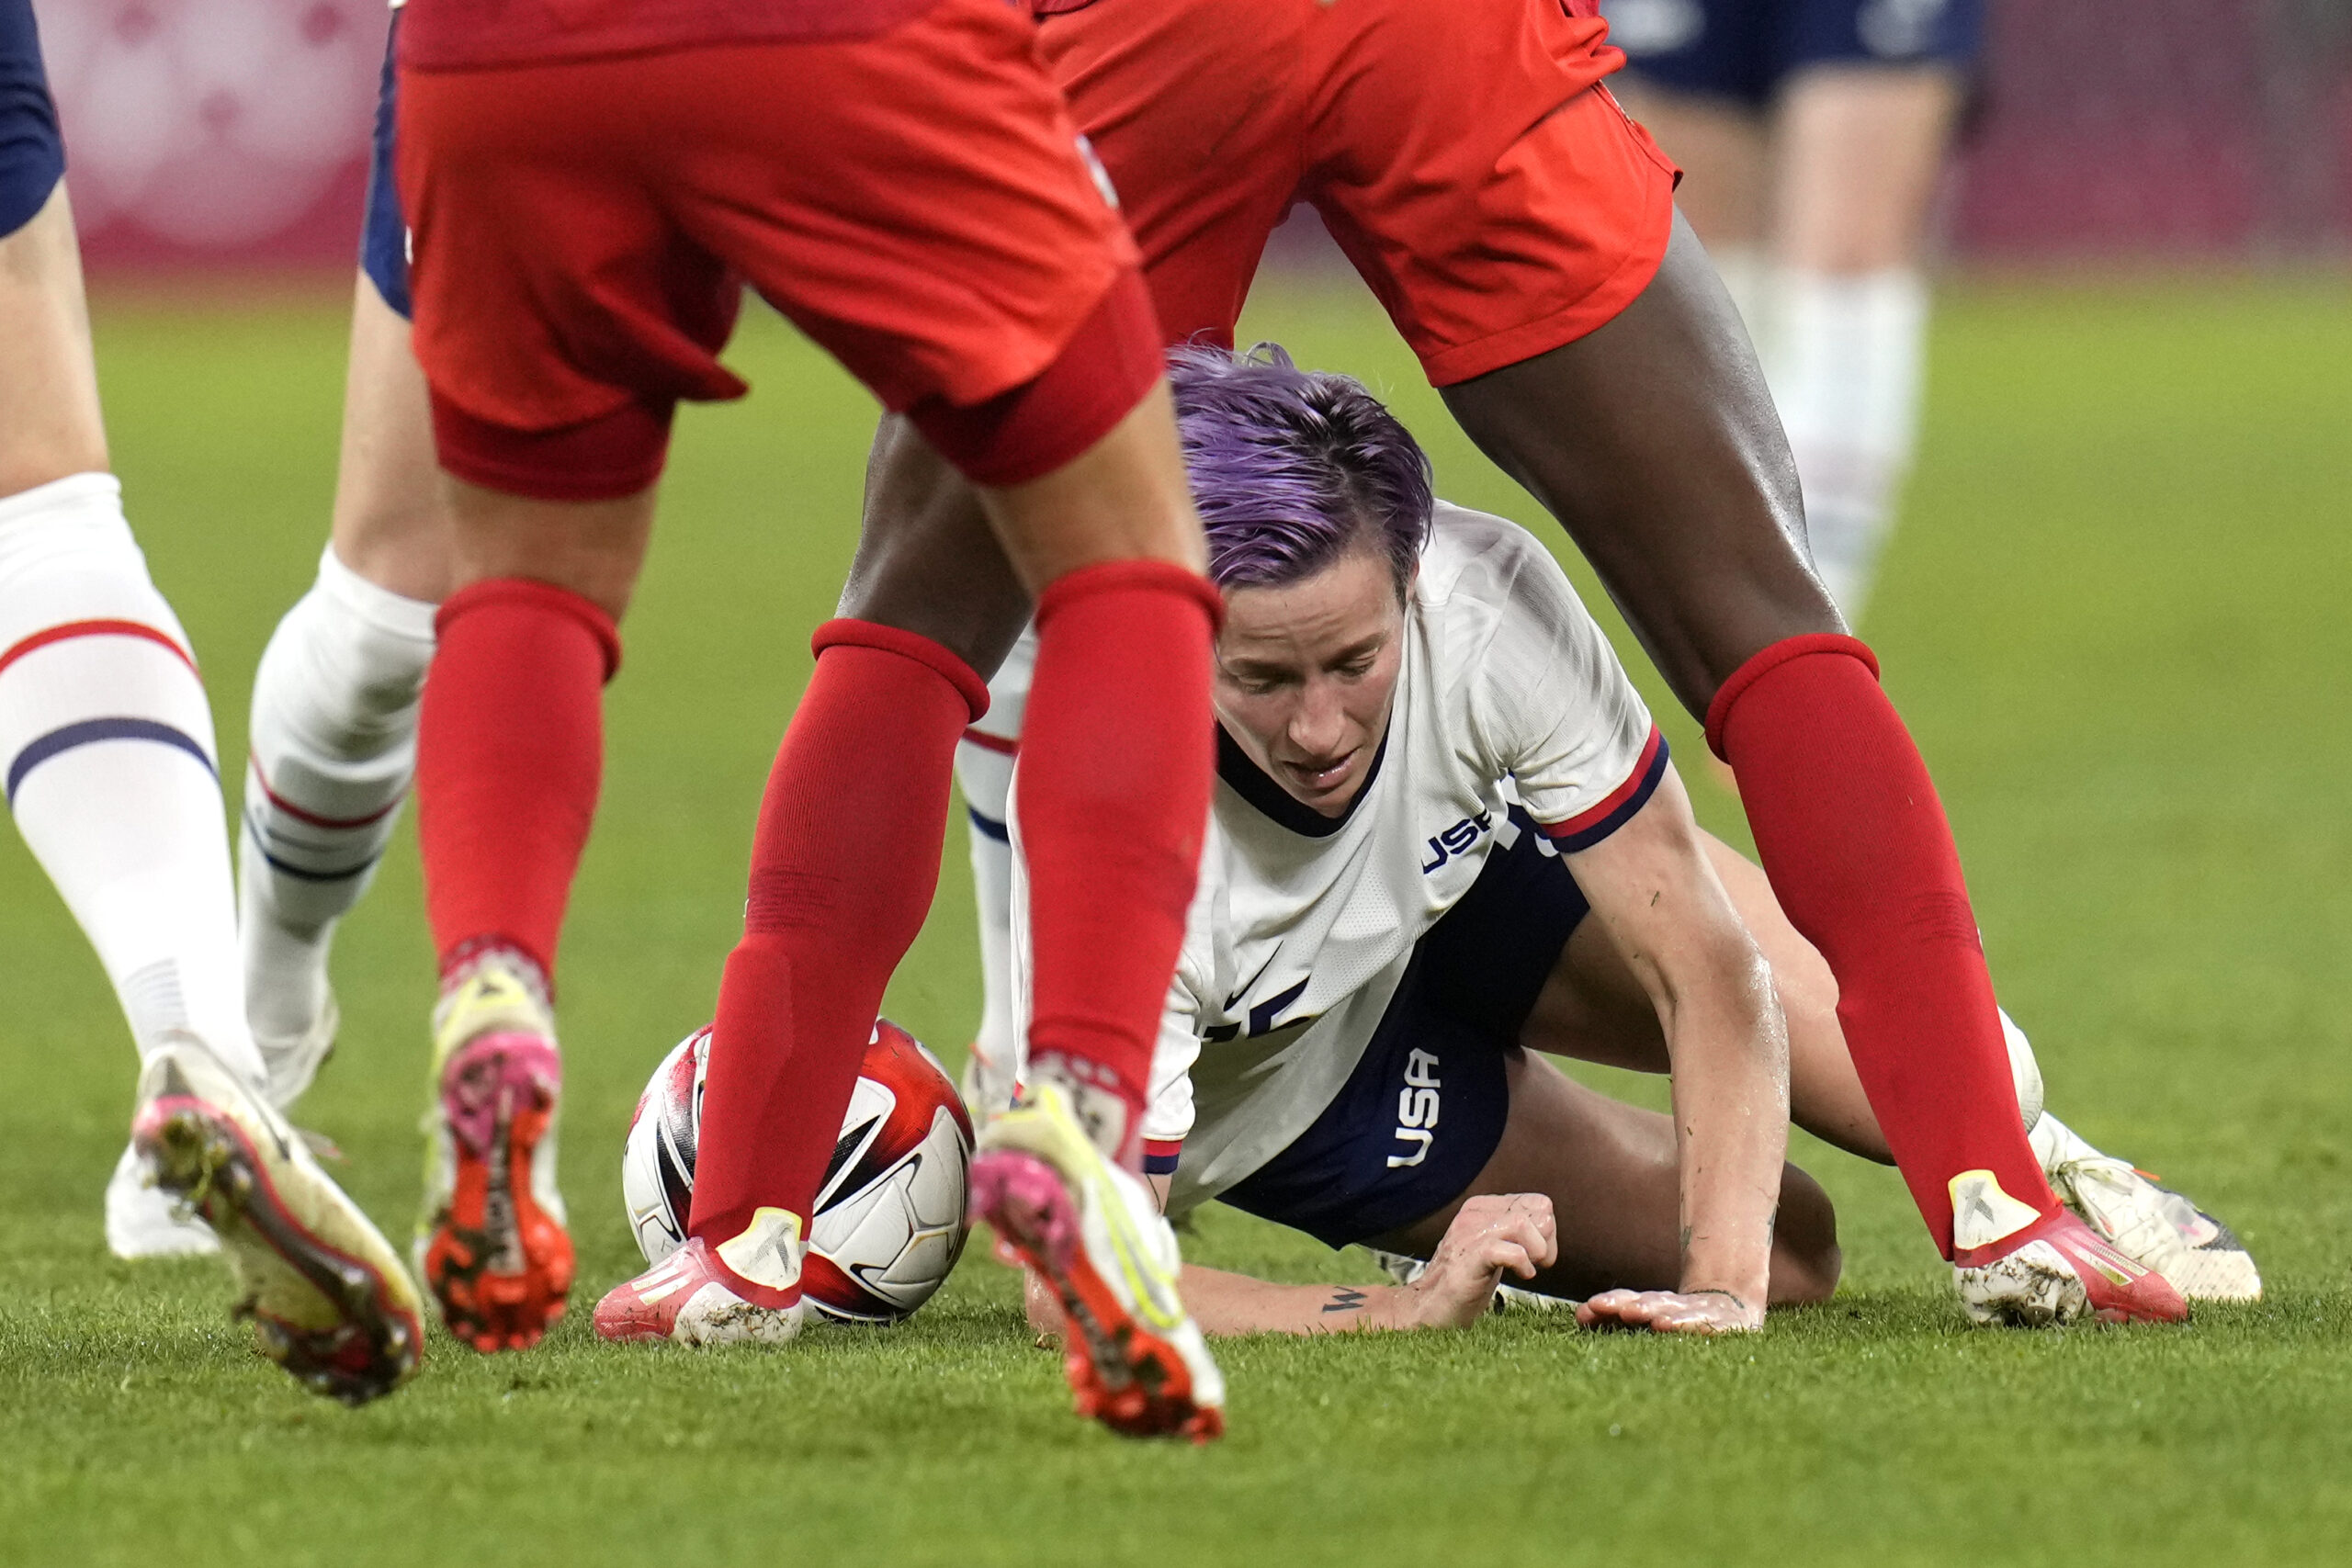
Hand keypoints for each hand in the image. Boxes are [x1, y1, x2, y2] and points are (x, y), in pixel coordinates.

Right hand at [1403, 1193, 1558, 1328]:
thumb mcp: (1492, 1246)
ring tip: (1529, 1270)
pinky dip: (1524, 1264)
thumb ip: (1512, 1231)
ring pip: (1524, 1224)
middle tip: (1536, 1264)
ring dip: (1538, 1251)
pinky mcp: (1470, 1259)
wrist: (1430, 1309)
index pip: (1538, 1203)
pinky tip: (1522, 1277)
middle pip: (1537, 1210)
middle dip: (1547, 1241)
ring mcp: (1469, 1234)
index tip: (1538, 1256)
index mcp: (1482, 1207)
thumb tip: (1547, 1223)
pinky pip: (1511, 1250)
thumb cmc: (1465, 1282)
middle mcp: (1474, 1214)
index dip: (1547, 1232)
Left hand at [1574, 1288, 1762, 1335]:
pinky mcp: (1726, 1324)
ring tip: (1650, 1319)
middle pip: (1652, 1302)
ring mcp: (1701, 1313)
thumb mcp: (1651, 1316)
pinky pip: (1709, 1325)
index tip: (1590, 1308)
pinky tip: (1681, 1328)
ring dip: (1660, 1312)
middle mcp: (1676, 1305)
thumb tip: (1579, 1315)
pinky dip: (1694, 1325)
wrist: (1735, 1304)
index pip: (1630, 1300)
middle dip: (1633, 1305)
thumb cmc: (1683, 1317)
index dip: (1611, 1302)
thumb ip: (1616, 1315)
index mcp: (1655, 1304)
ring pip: (1679, 1311)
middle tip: (1616, 1310)